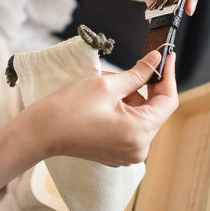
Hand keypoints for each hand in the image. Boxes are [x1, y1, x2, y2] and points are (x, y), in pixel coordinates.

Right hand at [28, 50, 178, 166]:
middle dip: (143, 86)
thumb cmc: (69, 109)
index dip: (168, 75)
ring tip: (106, 86)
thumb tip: (156, 60)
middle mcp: (138, 149)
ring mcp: (127, 154)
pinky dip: (123, 109)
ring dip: (130, 97)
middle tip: (127, 68)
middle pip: (154, 110)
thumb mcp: (107, 85)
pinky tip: (103, 100)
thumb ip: (138, 73)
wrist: (41, 132)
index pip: (168, 101)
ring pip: (141, 116)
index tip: (167, 56)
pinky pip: (130, 126)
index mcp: (140, 133)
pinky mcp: (116, 153)